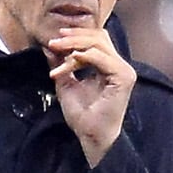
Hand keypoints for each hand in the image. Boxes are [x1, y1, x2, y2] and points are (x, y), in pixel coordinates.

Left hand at [47, 23, 136, 167]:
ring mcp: (123, 70)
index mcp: (108, 65)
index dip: (75, 36)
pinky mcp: (123, 77)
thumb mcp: (66, 85)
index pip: (95, 40)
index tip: (53, 41)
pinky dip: (83, 56)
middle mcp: (119, 65)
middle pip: (98, 36)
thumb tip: (49, 47)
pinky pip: (101, 58)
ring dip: (74, 44)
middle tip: (54, 42)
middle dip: (73, 36)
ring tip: (57, 50)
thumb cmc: (82, 116)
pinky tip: (69, 60)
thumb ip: (61, 65)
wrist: (91, 136)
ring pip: (98, 43)